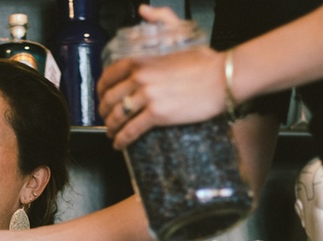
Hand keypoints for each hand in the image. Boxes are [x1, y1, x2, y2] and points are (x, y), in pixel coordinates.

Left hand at [97, 6, 226, 149]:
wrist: (222, 77)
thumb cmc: (204, 61)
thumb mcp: (179, 33)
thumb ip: (160, 18)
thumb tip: (143, 10)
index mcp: (140, 60)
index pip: (108, 76)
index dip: (101, 90)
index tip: (102, 98)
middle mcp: (139, 77)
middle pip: (110, 98)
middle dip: (104, 112)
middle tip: (106, 119)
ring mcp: (147, 96)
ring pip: (118, 116)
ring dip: (111, 128)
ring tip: (112, 134)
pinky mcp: (157, 114)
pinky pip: (131, 130)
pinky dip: (121, 140)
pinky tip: (120, 144)